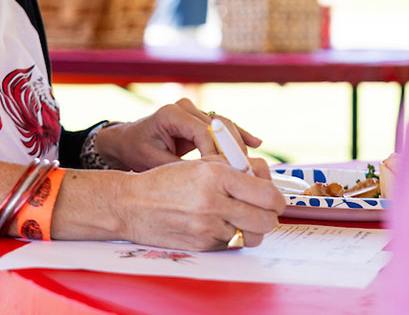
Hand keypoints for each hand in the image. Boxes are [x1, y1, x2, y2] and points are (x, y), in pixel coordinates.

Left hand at [95, 98, 260, 171]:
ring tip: (253, 164)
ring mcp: (194, 111)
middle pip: (219, 126)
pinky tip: (255, 143)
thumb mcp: (153, 162)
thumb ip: (179, 168)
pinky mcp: (201, 119)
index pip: (203, 132)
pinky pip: (223, 128)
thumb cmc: (136, 150)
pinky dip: (238, 136)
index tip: (226, 174)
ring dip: (239, 144)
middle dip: (233, 150)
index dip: (217, 153)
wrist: (127, 141)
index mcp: (171, 114)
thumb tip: (205, 181)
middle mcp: (185, 108)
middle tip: (246, 172)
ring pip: (225, 125)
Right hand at [114, 158, 284, 250]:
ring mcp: (207, 227)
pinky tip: (217, 224)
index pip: (268, 194)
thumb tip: (265, 177)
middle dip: (269, 215)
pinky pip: (232, 244)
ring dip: (252, 228)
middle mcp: (213, 202)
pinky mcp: (202, 245)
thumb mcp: (202, 162)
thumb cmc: (167, 180)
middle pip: (267, 220)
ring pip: (253, 236)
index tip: (273, 198)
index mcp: (216, 175)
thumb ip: (236, 167)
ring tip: (239, 217)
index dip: (277, 198)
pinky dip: (231, 236)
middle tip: (260, 209)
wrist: (131, 204)